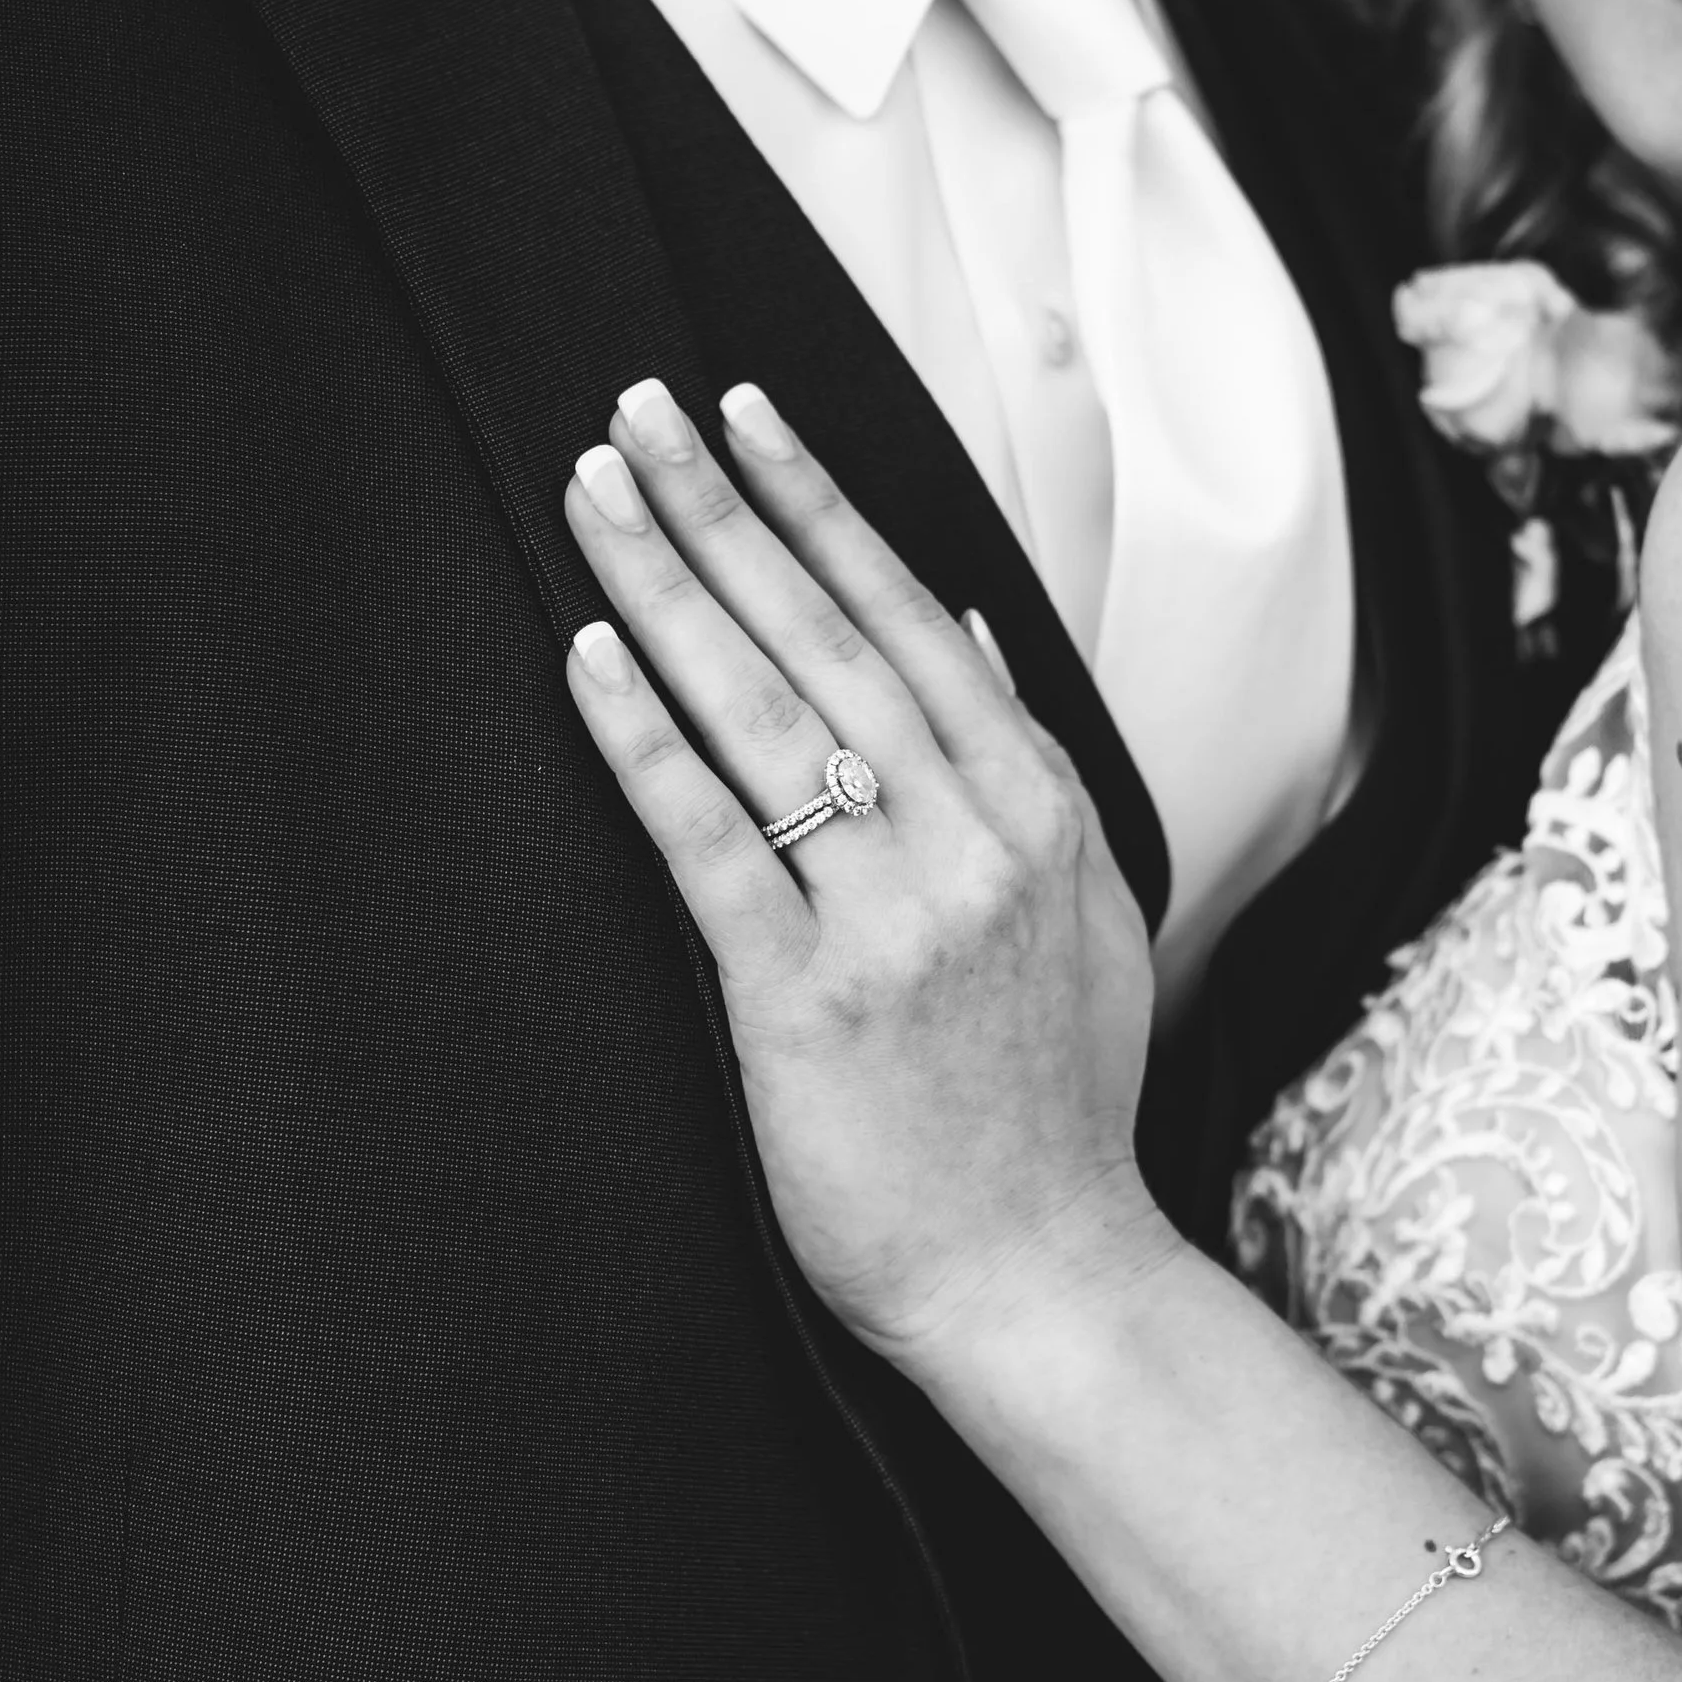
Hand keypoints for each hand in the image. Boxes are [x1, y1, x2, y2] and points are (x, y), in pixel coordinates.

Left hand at [560, 376, 1161, 1369]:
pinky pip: (710, 844)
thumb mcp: (1092, 909)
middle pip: (825, 636)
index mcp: (1038, 808)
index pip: (911, 616)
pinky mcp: (807, 1002)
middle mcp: (974, 841)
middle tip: (638, 406)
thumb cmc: (1055, 1104)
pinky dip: (646, 741)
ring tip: (594, 493)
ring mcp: (894, 918)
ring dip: (670, 587)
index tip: (747, 415)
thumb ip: (1028, 759)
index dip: (820, 508)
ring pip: (765, 714)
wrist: (1045, 1275)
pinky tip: (589, 657)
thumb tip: (968, 622)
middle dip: (724, 508)